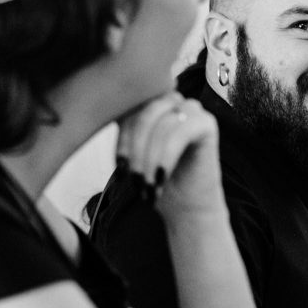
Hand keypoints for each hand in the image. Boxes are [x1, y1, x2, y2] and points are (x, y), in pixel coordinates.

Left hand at [116, 93, 223, 218]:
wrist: (188, 207)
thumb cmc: (157, 181)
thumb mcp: (132, 152)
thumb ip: (124, 129)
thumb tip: (99, 113)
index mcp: (152, 104)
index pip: (129, 110)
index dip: (122, 140)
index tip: (120, 170)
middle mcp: (172, 100)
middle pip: (144, 114)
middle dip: (136, 150)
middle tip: (136, 180)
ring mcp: (192, 109)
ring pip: (161, 124)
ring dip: (150, 158)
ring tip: (149, 185)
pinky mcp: (207, 124)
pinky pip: (180, 132)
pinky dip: (166, 157)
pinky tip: (162, 176)